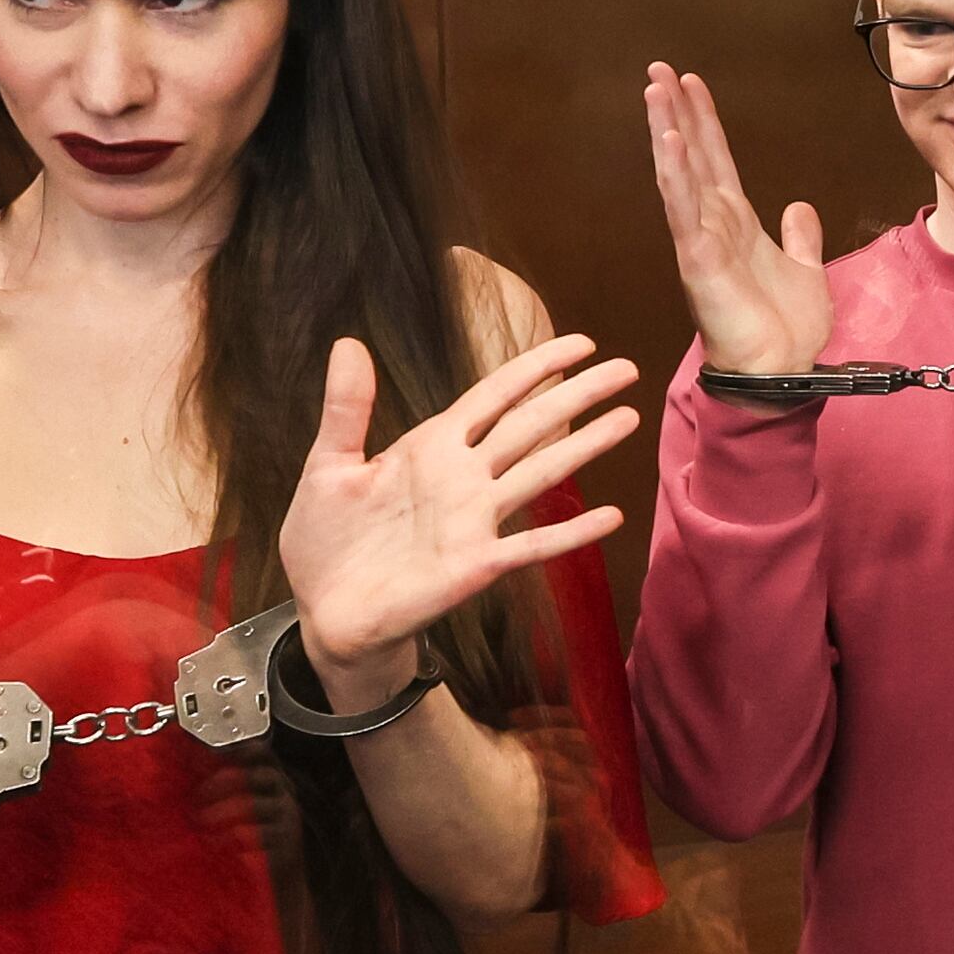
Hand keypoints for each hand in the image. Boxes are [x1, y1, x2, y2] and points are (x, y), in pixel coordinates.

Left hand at [279, 331, 639, 704]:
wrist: (323, 610)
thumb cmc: (326, 540)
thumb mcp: (329, 465)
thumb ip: (346, 408)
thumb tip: (349, 343)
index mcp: (430, 447)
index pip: (495, 396)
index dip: (537, 368)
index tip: (581, 343)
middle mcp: (462, 478)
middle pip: (532, 425)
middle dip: (578, 396)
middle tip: (627, 368)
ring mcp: (473, 521)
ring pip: (541, 473)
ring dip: (585, 446)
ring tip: (629, 418)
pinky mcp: (474, 566)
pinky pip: (531, 546)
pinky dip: (571, 532)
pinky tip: (610, 516)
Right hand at [644, 63, 835, 379]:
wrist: (783, 372)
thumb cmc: (787, 331)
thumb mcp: (805, 270)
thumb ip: (799, 236)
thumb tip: (798, 205)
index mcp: (736, 223)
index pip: (717, 160)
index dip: (704, 120)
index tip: (691, 83)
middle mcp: (713, 226)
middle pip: (692, 155)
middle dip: (676, 112)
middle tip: (658, 69)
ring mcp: (702, 241)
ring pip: (680, 174)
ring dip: (667, 130)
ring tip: (655, 89)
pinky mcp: (699, 261)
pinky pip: (683, 210)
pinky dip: (676, 175)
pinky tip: (670, 141)